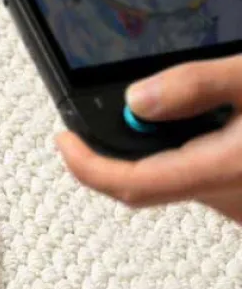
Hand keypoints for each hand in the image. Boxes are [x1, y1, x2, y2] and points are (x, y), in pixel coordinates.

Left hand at [57, 57, 241, 223]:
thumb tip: (135, 100)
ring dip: (152, 150)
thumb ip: (196, 85)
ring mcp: (237, 204)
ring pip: (173, 180)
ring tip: (153, 110)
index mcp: (223, 170)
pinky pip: (200, 179)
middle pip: (146, 183)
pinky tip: (197, 124)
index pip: (133, 184)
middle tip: (97, 120)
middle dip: (113, 153)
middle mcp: (229, 199)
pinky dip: (182, 153)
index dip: (87, 166)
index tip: (64, 141)